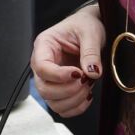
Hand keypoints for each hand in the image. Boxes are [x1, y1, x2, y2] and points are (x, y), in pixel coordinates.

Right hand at [31, 2, 105, 118]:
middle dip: (68, 90)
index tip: (79, 74)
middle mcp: (42, 65)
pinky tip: (88, 96)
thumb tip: (92, 73)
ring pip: (52, 102)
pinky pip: (62, 108)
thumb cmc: (86, 25)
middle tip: (86, 80)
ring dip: (73, 100)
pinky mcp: (60, 90)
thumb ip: (91, 52)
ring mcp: (50, 80)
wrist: (91, 29)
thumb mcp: (91, 32)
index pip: (41, 67)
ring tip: (89, 86)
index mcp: (44, 46)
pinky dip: (76, 107)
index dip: (58, 75)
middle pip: (44, 89)